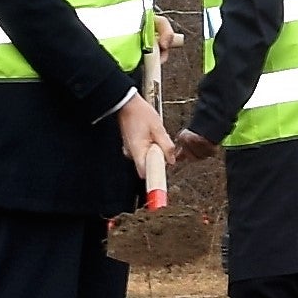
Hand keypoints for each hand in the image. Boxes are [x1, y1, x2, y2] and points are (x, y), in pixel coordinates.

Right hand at [117, 92, 175, 211]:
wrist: (126, 104)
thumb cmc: (140, 113)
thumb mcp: (157, 127)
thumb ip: (165, 145)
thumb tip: (171, 160)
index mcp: (137, 151)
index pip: (146, 174)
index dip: (154, 182)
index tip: (160, 193)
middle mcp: (131, 154)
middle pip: (148, 168)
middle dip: (158, 163)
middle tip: (164, 149)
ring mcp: (131, 151)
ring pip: (147, 160)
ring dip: (155, 155)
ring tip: (156, 136)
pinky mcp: (132, 148)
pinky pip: (144, 154)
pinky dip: (151, 150)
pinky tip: (152, 136)